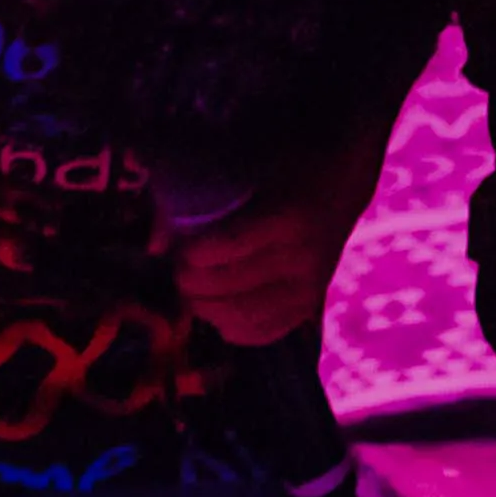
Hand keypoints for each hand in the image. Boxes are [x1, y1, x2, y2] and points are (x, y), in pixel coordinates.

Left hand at [160, 158, 358, 374]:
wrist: (342, 183)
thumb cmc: (286, 167)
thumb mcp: (248, 163)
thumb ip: (199, 194)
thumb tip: (153, 242)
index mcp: (287, 217)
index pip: (225, 249)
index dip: (191, 255)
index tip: (178, 248)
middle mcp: (301, 258)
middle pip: (227, 286)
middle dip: (191, 283)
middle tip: (178, 270)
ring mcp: (308, 288)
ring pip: (241, 316)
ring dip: (206, 308)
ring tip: (193, 291)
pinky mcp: (309, 307)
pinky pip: (262, 333)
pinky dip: (232, 328)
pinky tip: (217, 313)